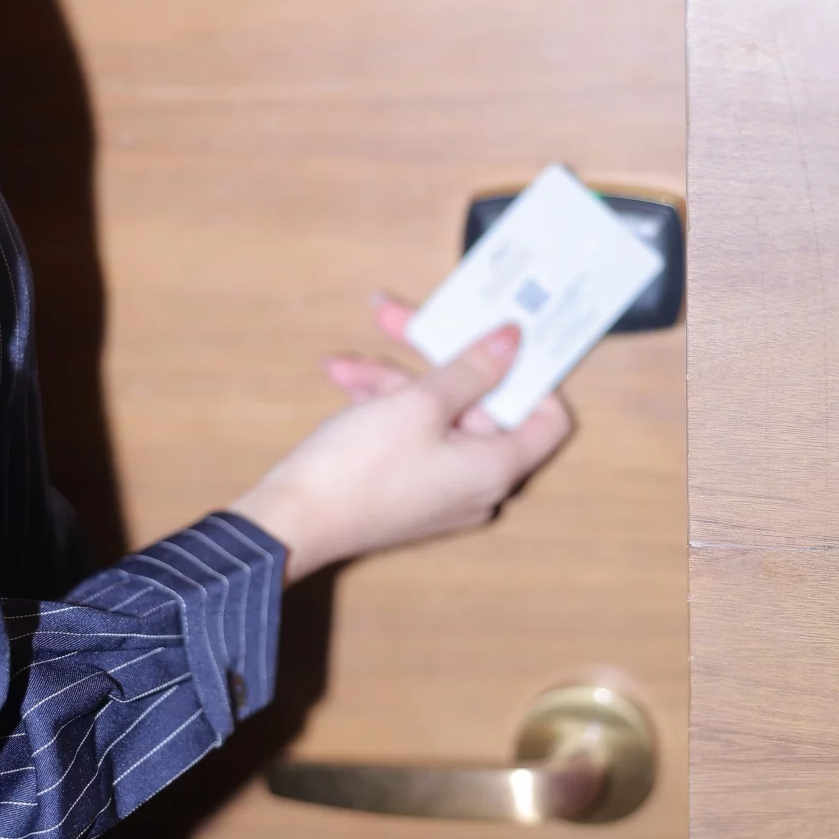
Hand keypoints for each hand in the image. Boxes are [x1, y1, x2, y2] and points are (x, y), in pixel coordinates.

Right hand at [230, 295, 572, 581]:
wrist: (290, 523)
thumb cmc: (359, 468)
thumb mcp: (420, 402)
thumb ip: (473, 367)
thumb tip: (514, 340)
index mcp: (497, 466)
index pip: (548, 418)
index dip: (529, 374)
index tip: (499, 337)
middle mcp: (477, 482)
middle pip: (477, 403)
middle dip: (432, 356)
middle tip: (397, 315)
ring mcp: (440, 487)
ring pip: (434, 413)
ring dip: (392, 378)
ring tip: (345, 361)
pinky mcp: (406, 487)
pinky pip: (411, 434)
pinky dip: (381, 405)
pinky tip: (343, 379)